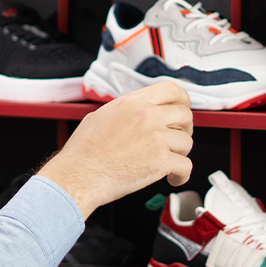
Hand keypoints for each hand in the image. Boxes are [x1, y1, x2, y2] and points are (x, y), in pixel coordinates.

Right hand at [38, 83, 193, 217]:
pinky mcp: (161, 161)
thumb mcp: (101, 116)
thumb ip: (126, 110)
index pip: (172, 89)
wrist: (78, 176)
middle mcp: (147, 117)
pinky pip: (186, 165)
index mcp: (133, 103)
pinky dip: (182, 174)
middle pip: (185, 115)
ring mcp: (156, 138)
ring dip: (181, 152)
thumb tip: (137, 111)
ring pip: (187, 142)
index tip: (183, 108)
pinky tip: (172, 177)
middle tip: (177, 137)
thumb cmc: (83, 152)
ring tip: (169, 160)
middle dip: (184, 128)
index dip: (182, 100)